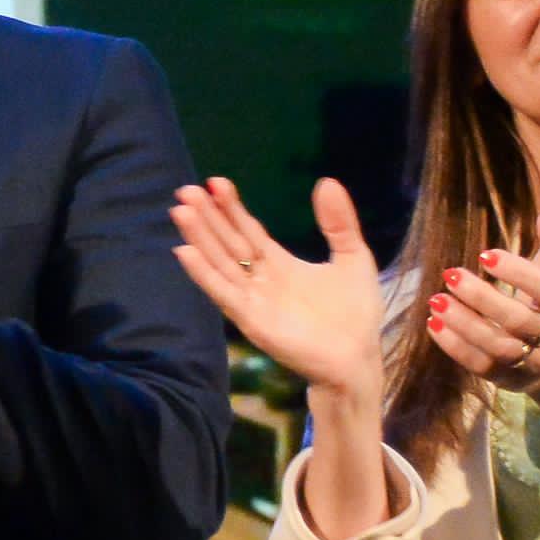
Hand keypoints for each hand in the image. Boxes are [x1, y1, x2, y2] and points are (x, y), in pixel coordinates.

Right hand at [169, 176, 385, 399]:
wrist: (358, 358)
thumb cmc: (356, 313)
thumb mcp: (352, 256)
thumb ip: (339, 222)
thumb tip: (326, 181)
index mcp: (280, 264)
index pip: (248, 230)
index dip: (231, 207)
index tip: (215, 182)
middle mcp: (260, 280)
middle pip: (227, 243)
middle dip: (207, 217)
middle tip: (185, 190)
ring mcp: (253, 300)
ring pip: (220, 263)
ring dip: (199, 239)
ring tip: (181, 212)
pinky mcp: (251, 320)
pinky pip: (223, 293)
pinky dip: (203, 274)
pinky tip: (186, 253)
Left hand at [421, 213, 539, 396]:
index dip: (518, 273)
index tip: (484, 255)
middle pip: (517, 320)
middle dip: (482, 298)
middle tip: (450, 274)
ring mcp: (530, 360)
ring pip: (497, 346)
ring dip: (464, 324)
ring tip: (436, 300)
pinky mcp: (507, 378)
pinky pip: (480, 365)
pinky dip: (455, 347)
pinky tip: (433, 323)